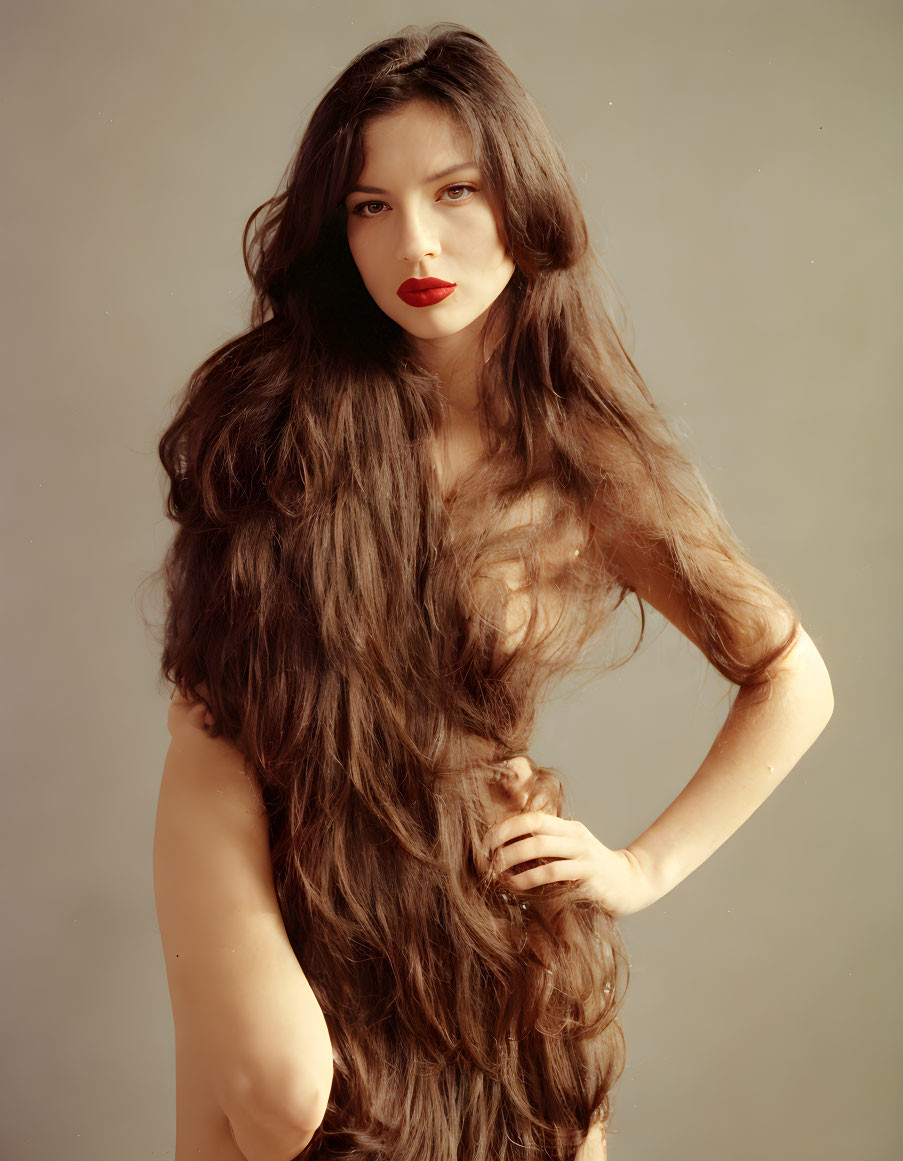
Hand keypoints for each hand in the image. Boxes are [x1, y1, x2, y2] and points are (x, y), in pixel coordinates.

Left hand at [484, 810, 660, 917]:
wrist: (630, 883)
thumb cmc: (591, 872)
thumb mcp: (569, 852)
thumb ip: (547, 848)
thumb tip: (506, 853)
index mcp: (567, 827)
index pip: (530, 817)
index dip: (504, 827)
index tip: (484, 842)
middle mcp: (574, 835)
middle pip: (532, 829)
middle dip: (503, 843)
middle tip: (484, 860)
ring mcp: (583, 853)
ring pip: (540, 848)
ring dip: (512, 860)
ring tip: (495, 873)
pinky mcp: (588, 873)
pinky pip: (554, 872)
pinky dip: (530, 878)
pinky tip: (516, 886)